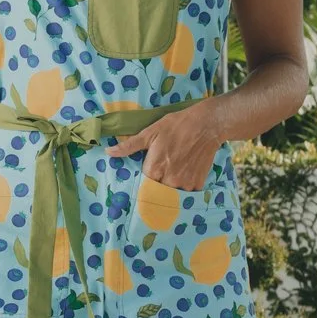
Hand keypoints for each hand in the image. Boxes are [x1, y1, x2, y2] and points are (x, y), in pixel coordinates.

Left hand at [106, 100, 223, 190]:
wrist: (207, 124)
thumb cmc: (176, 126)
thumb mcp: (150, 132)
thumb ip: (129, 146)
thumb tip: (109, 152)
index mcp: (154, 169)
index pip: (143, 185)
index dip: (144, 181)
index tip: (146, 175)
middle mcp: (169, 180)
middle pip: (157, 191)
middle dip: (157, 184)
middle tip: (162, 170)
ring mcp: (185, 184)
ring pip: (172, 193)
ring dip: (171, 186)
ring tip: (174, 170)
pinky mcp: (198, 183)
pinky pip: (187, 192)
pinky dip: (184, 186)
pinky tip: (185, 172)